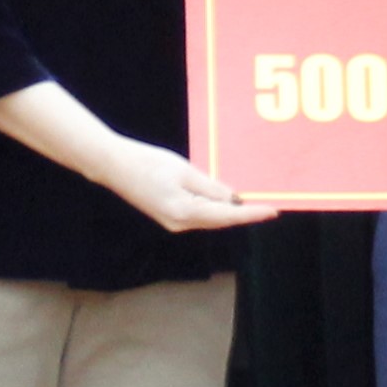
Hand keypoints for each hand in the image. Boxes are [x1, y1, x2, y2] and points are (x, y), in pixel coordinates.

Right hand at [105, 139, 277, 233]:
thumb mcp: (184, 170)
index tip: (272, 211)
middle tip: (268, 207)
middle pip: (220, 222)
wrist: (114, 166)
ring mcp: (173, 222)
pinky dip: (215, 209)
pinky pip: (199, 215)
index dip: (251, 214)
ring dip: (230, 212)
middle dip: (243, 215)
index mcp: (185, 211)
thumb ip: (210, 186)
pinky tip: (225, 200)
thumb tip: (233, 199)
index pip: (226, 216)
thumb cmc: (147, 162)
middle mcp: (180, 223)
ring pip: (210, 219)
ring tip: (253, 204)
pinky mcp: (169, 216)